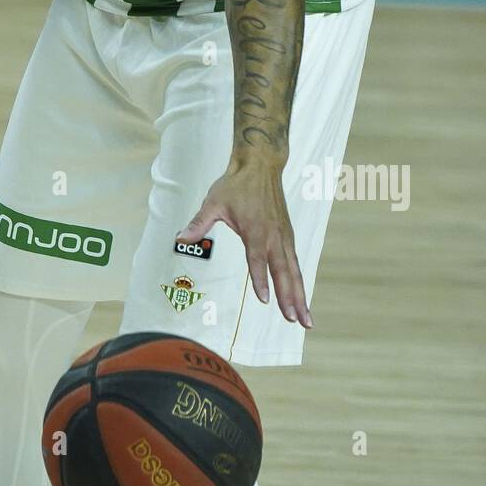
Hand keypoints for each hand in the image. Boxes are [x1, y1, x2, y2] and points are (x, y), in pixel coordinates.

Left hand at [176, 160, 312, 326]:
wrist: (260, 165)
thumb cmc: (236, 185)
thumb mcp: (213, 202)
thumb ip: (199, 223)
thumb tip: (180, 238)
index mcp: (255, 230)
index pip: (257, 259)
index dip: (260, 280)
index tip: (265, 300)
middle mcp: (273, 236)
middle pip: (283, 271)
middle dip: (289, 297)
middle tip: (295, 320)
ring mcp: (283, 236)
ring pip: (294, 270)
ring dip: (300, 295)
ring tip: (306, 319)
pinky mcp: (288, 234)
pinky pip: (296, 262)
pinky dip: (300, 280)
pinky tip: (302, 297)